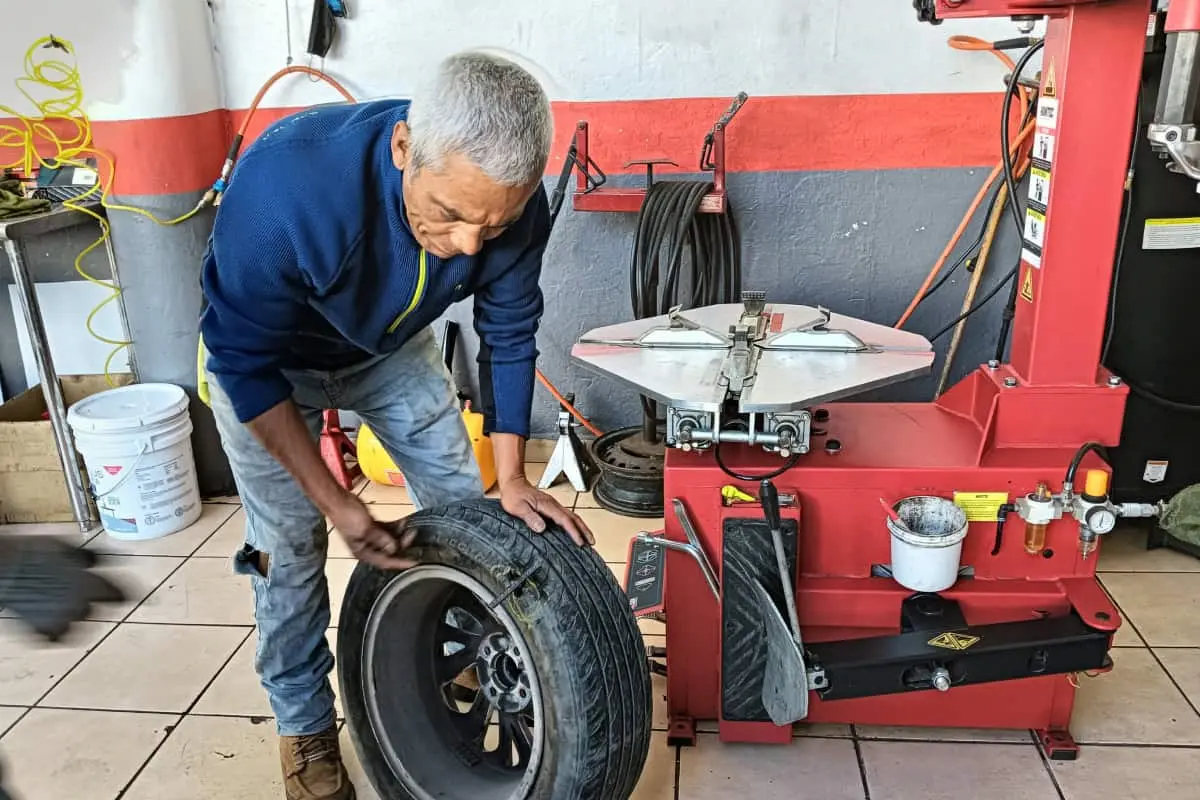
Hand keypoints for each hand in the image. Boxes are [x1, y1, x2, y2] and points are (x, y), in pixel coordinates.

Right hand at [0, 534, 126, 641]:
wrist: (6, 568)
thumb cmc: (34, 553)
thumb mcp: (69, 548)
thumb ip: (91, 558)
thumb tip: (106, 562)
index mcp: (92, 585)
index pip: (119, 596)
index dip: (122, 594)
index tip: (125, 595)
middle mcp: (81, 606)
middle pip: (97, 611)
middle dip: (91, 602)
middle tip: (75, 591)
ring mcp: (61, 621)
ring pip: (76, 623)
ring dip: (71, 615)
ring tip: (57, 602)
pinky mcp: (42, 632)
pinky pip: (54, 635)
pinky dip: (52, 628)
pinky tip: (45, 615)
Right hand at [330, 495, 416, 569]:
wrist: (338, 500)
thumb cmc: (346, 516)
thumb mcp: (365, 529)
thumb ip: (381, 539)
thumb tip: (395, 548)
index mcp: (363, 552)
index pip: (384, 562)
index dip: (400, 563)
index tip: (414, 562)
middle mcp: (367, 547)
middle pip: (389, 550)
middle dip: (402, 544)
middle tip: (412, 534)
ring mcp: (370, 536)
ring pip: (390, 539)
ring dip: (400, 534)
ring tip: (410, 527)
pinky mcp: (373, 526)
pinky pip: (388, 529)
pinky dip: (396, 526)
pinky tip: (404, 521)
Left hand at [499, 476, 594, 546]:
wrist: (513, 483)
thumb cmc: (514, 494)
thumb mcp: (517, 507)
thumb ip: (530, 517)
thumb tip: (541, 528)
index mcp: (547, 505)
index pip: (564, 520)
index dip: (573, 532)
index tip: (580, 542)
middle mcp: (553, 504)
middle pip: (573, 517)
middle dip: (584, 530)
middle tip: (592, 542)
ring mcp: (553, 505)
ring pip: (572, 516)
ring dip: (581, 527)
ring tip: (588, 538)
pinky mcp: (551, 506)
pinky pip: (566, 516)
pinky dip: (574, 523)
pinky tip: (574, 529)